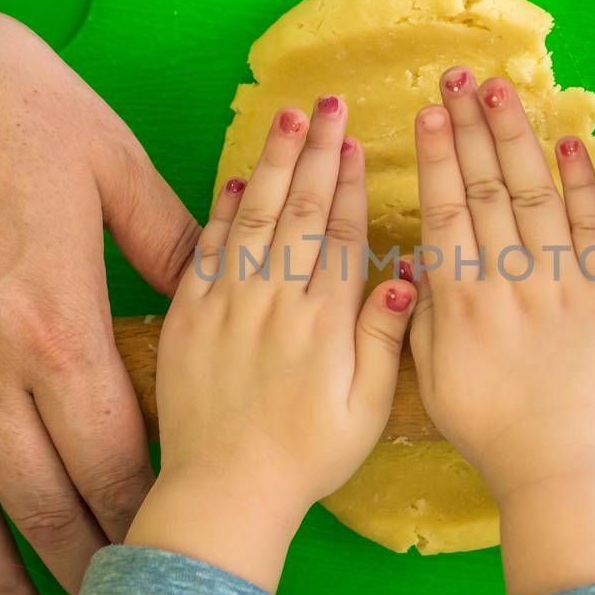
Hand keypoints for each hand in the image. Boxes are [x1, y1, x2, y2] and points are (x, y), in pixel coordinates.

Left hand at [126, 96, 415, 591]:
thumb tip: (406, 277)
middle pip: (301, 208)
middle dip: (317, 151)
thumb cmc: (306, 458)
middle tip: (328, 103)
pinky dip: (222, 210)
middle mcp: (276, 298)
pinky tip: (238, 180)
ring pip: (254, 216)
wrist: (224, 492)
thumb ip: (384, 339)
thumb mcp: (365, 409)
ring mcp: (227, 302)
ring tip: (288, 119)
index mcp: (324, 318)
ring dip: (274, 163)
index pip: (342, 232)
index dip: (351, 180)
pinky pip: (207, 249)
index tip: (357, 139)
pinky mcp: (188, 317)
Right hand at [407, 68, 594, 594]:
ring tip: (501, 91)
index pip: (444, 212)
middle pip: (485, 188)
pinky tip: (566, 140)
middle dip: (470, 128)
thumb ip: (419, 320)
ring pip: (533, 194)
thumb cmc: (497, 439)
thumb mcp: (435, 382)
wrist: (569, 475)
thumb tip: (412, 265)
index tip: (428, 113)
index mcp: (460, 304)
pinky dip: (579, 181)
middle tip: (459, 78)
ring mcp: (562, 285)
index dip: (436, 158)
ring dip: (516, 137)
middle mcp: (508, 283)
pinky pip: (592, 226)